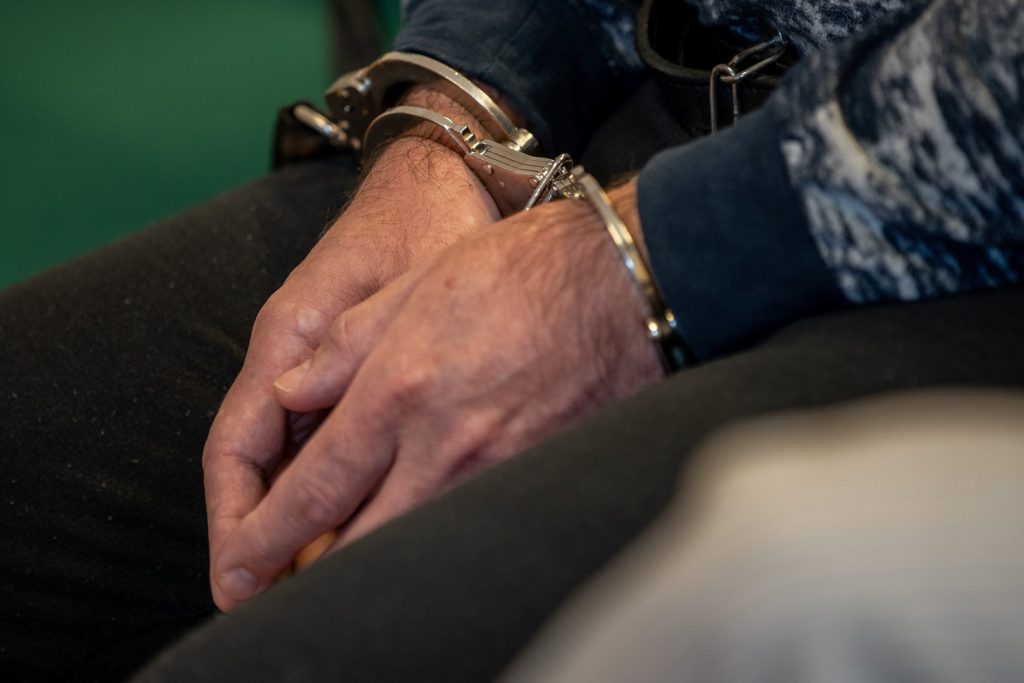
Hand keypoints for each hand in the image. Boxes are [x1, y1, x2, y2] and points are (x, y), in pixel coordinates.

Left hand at [211, 181, 663, 605]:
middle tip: (268, 591)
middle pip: (357, 540)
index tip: (236, 568)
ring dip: (365, 564)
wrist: (621, 289)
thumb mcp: (416, 287)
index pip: (315, 488)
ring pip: (411, 543)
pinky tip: (414, 540)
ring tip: (333, 570)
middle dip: (303, 577)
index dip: (265, 537)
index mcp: (398, 391)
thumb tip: (289, 391)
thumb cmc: (521, 274)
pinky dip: (429, 545)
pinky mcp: (534, 480)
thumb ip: (345, 347)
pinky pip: (467, 529)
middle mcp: (440, 445)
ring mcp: (492, 471)